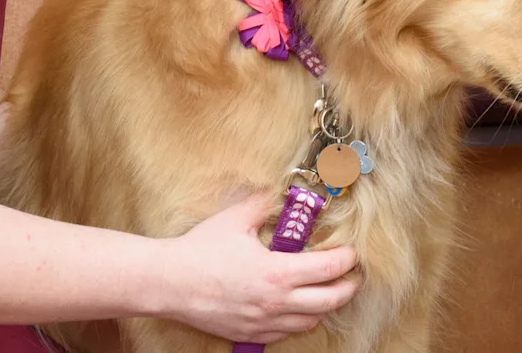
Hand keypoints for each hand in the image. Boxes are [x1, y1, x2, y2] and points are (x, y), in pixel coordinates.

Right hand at [155, 190, 360, 342]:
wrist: (168, 283)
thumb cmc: (199, 250)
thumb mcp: (234, 219)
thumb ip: (264, 202)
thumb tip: (285, 189)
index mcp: (277, 273)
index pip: (330, 269)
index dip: (348, 259)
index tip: (352, 252)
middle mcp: (276, 303)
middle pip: (331, 301)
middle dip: (349, 287)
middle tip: (352, 276)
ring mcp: (264, 322)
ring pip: (312, 321)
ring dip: (324, 305)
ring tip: (325, 290)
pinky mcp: (251, 333)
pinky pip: (287, 332)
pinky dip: (299, 320)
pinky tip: (295, 306)